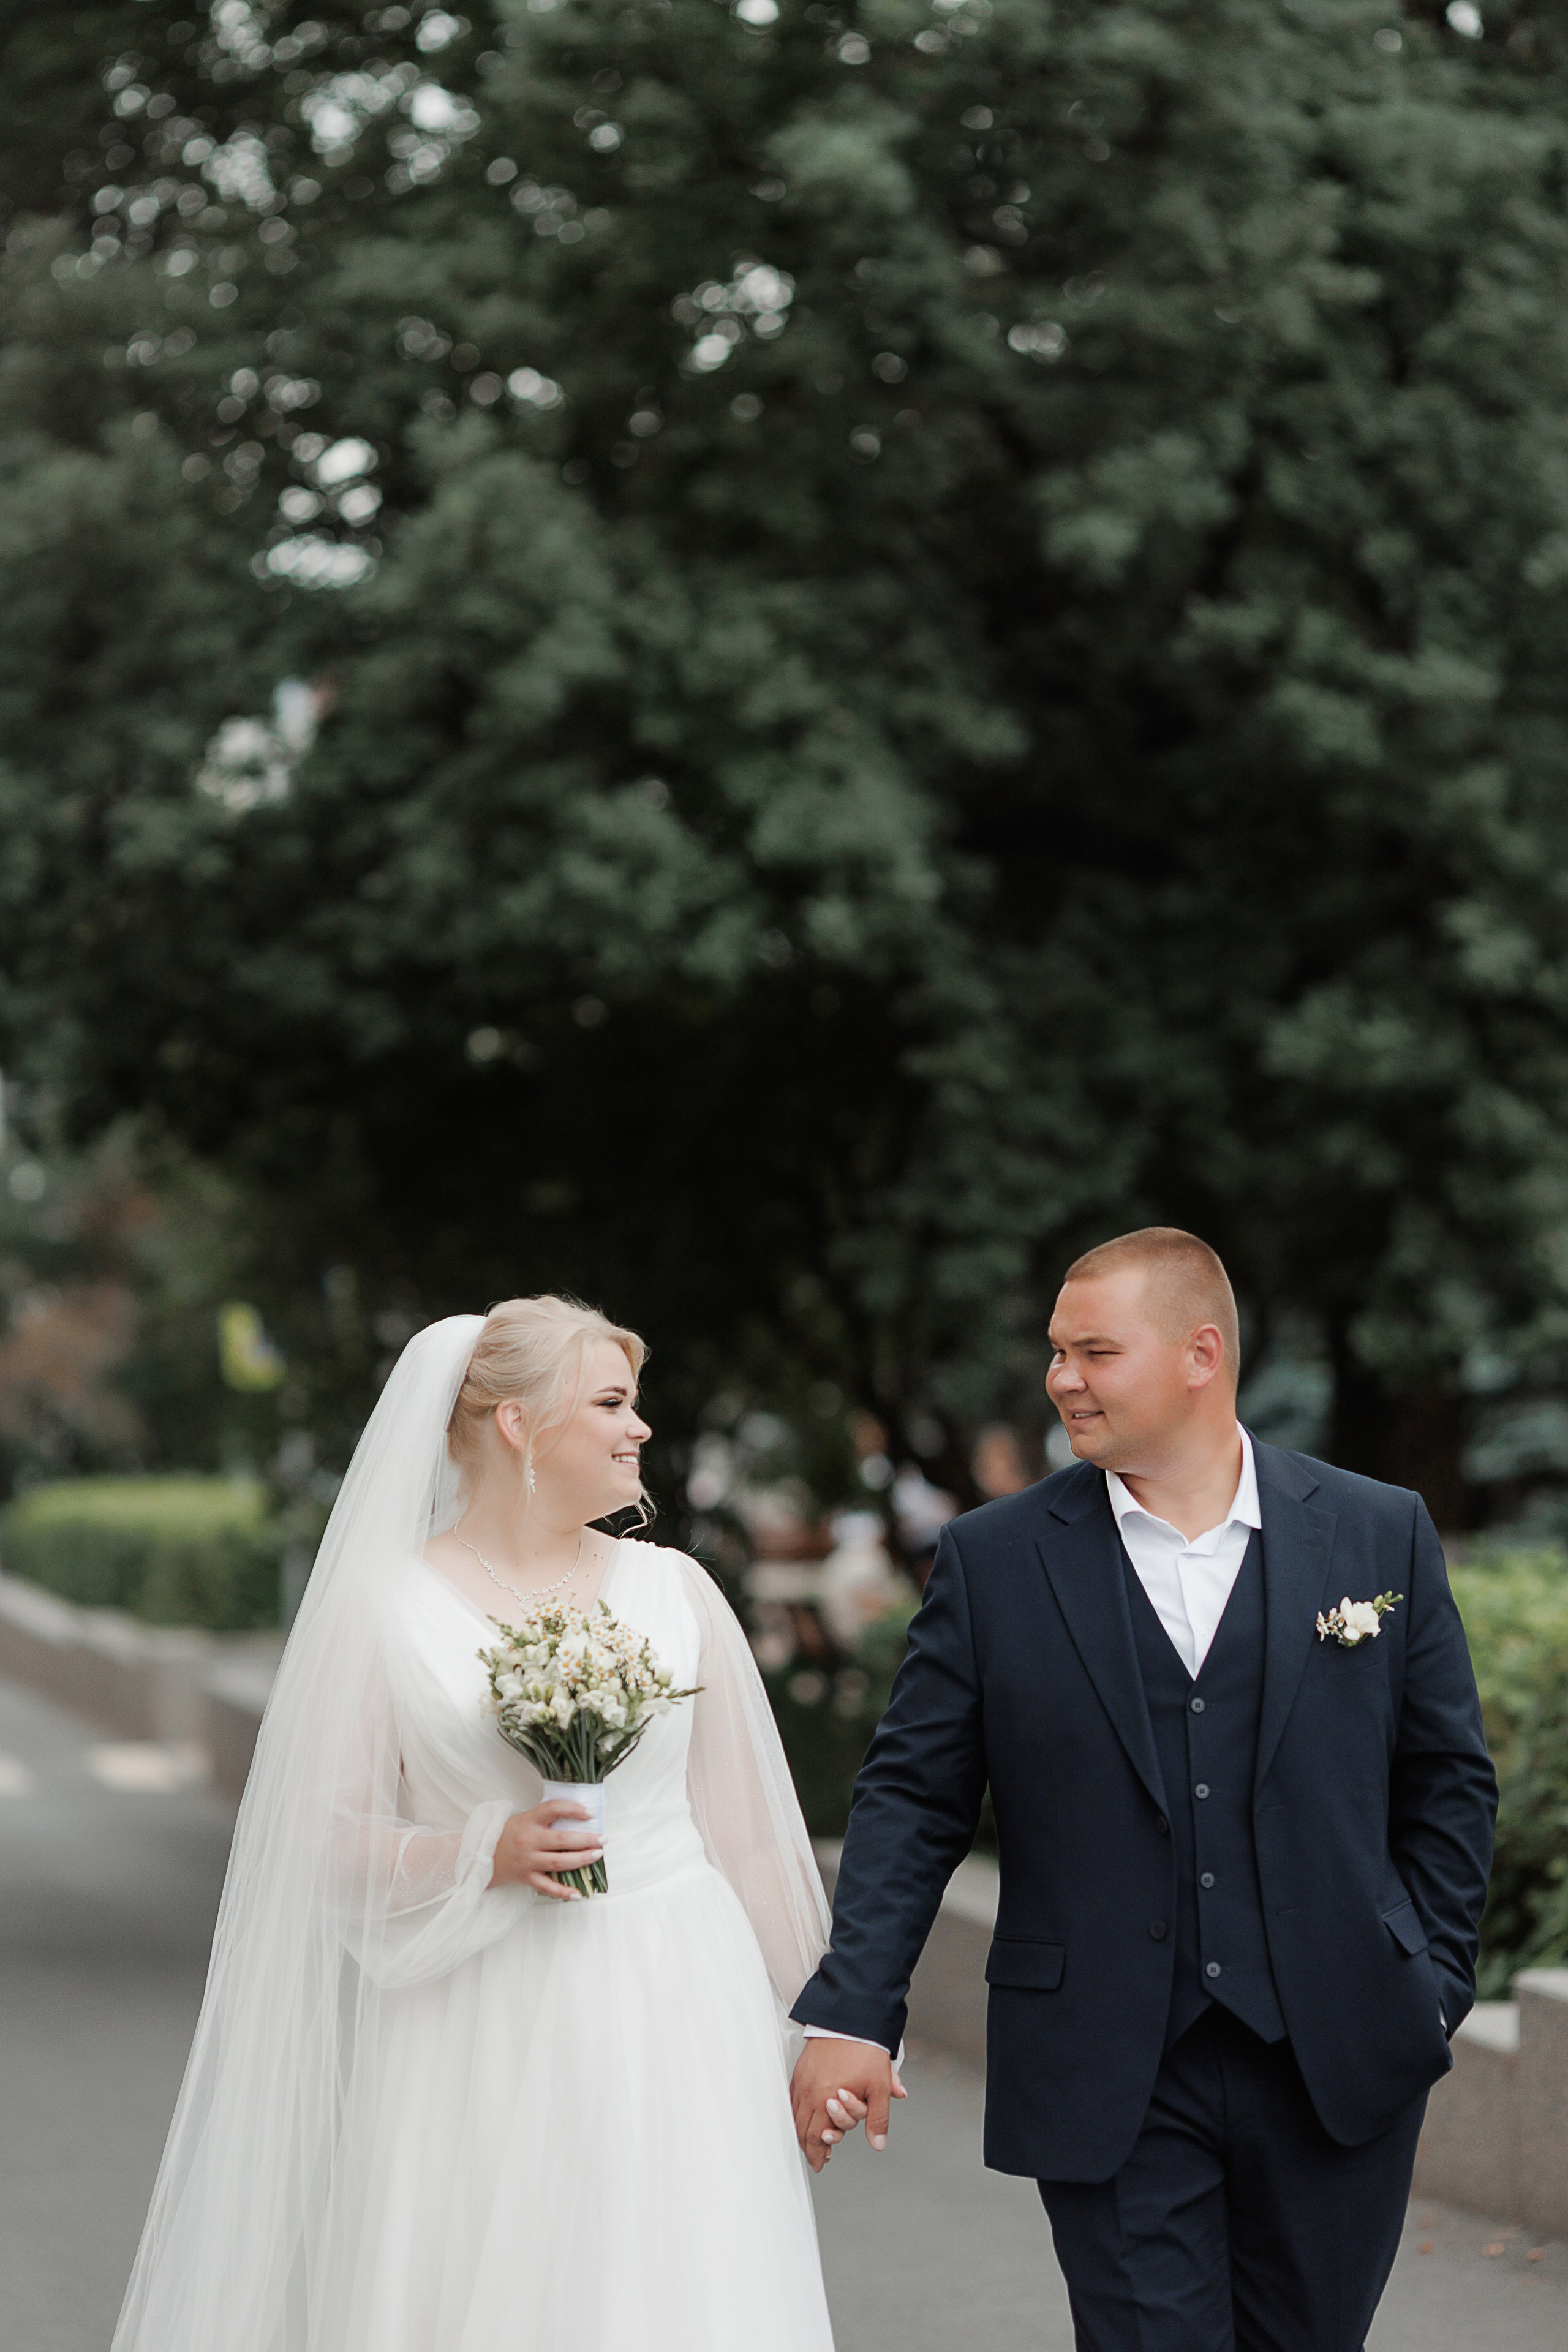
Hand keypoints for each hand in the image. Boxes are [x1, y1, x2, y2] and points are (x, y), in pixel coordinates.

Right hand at [488, 1799, 600, 1899]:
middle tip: (603, 1840)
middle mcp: (528, 1840)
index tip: (590, 1814)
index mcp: (529, 1820)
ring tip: (597, 1855)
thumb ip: (547, 1817)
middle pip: (561, 1840)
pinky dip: (563, 1892)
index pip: (553, 1808)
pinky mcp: (526, 1878)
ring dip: (581, 1860)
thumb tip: (580, 1818)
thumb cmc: (511, 1833)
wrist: (484, 1855)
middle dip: (585, 1840)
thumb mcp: (526, 1818)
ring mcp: (527, 1861)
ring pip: (558, 1863)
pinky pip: (547, 1887)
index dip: (573, 1809)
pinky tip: (578, 1893)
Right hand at [790, 2038, 906, 2172]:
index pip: (817, 2136)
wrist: (851, 2017)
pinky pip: (792, 2097)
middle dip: (808, 2146)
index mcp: (827, 2099)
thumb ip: (878, 2119)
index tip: (820, 2163)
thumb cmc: (864, 2049)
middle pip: (802, 2129)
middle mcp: (810, 2091)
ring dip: (801, 2130)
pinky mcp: (801, 2068)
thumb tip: (878, 2142)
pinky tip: (804, 2114)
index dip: (818, 2154)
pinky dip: (797, 2111)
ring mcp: (803, 2079)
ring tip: (811, 2139)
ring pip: (795, 2114)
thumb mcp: (879, 2087)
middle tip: (816, 2156)